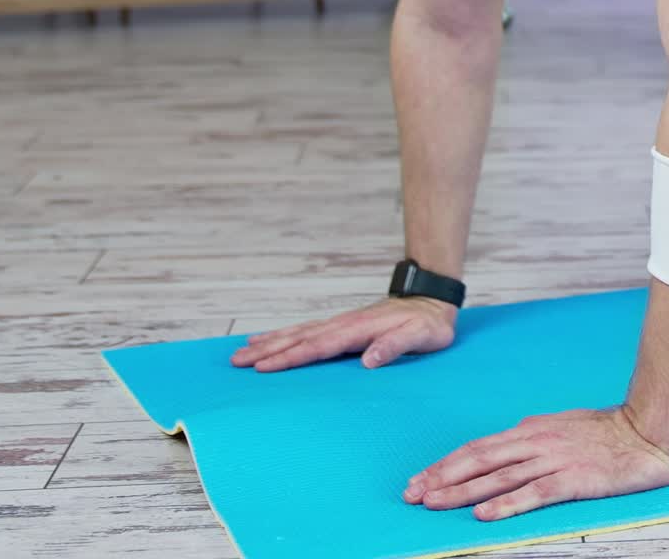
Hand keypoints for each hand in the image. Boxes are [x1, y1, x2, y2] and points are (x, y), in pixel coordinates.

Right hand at [230, 296, 456, 371]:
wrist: (431, 301)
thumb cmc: (428, 324)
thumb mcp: (421, 336)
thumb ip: (395, 346)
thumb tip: (368, 361)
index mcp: (358, 330)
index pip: (319, 347)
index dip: (291, 357)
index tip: (264, 367)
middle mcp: (343, 324)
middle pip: (299, 338)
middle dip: (267, 350)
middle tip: (237, 362)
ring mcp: (340, 323)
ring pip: (298, 333)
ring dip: (270, 342)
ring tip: (241, 352)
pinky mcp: (341, 326)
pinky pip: (306, 331)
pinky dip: (284, 335)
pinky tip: (269, 339)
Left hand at [402, 405, 668, 521]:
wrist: (645, 430)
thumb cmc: (606, 431)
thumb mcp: (560, 427)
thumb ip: (531, 438)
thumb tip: (504, 447)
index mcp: (530, 429)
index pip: (479, 447)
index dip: (447, 463)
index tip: (421, 479)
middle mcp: (534, 441)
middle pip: (478, 459)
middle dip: (442, 477)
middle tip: (411, 495)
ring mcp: (552, 459)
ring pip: (497, 476)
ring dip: (461, 490)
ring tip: (433, 503)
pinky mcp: (571, 479)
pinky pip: (532, 493)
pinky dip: (505, 504)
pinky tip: (483, 514)